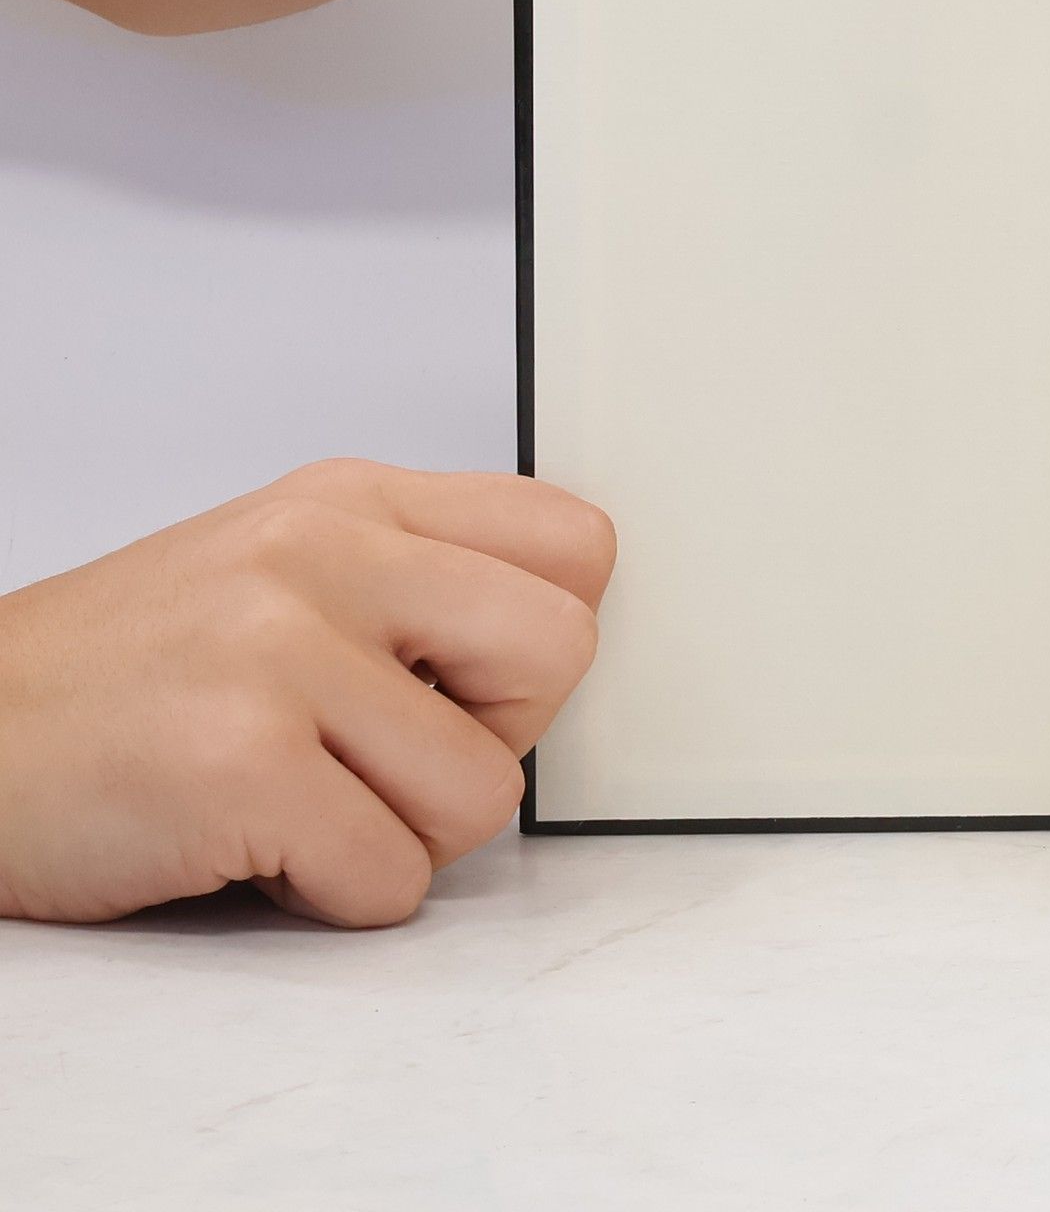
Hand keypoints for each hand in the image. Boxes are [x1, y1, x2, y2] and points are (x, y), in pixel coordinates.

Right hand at [0, 459, 615, 926]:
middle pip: (560, 648)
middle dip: (496, 735)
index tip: (465, 677)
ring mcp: (278, 650)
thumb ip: (420, 581)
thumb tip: (553, 637)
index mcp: (353, 500)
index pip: (575, 541)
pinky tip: (260, 846)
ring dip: (403, 834)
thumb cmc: (128, 674)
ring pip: (483, 794)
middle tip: (391, 753)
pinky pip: (393, 878)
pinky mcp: (237, 762)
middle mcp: (323, 551)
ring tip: (304, 800)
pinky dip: (337, 894)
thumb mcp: (284, 571)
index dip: (539, 638)